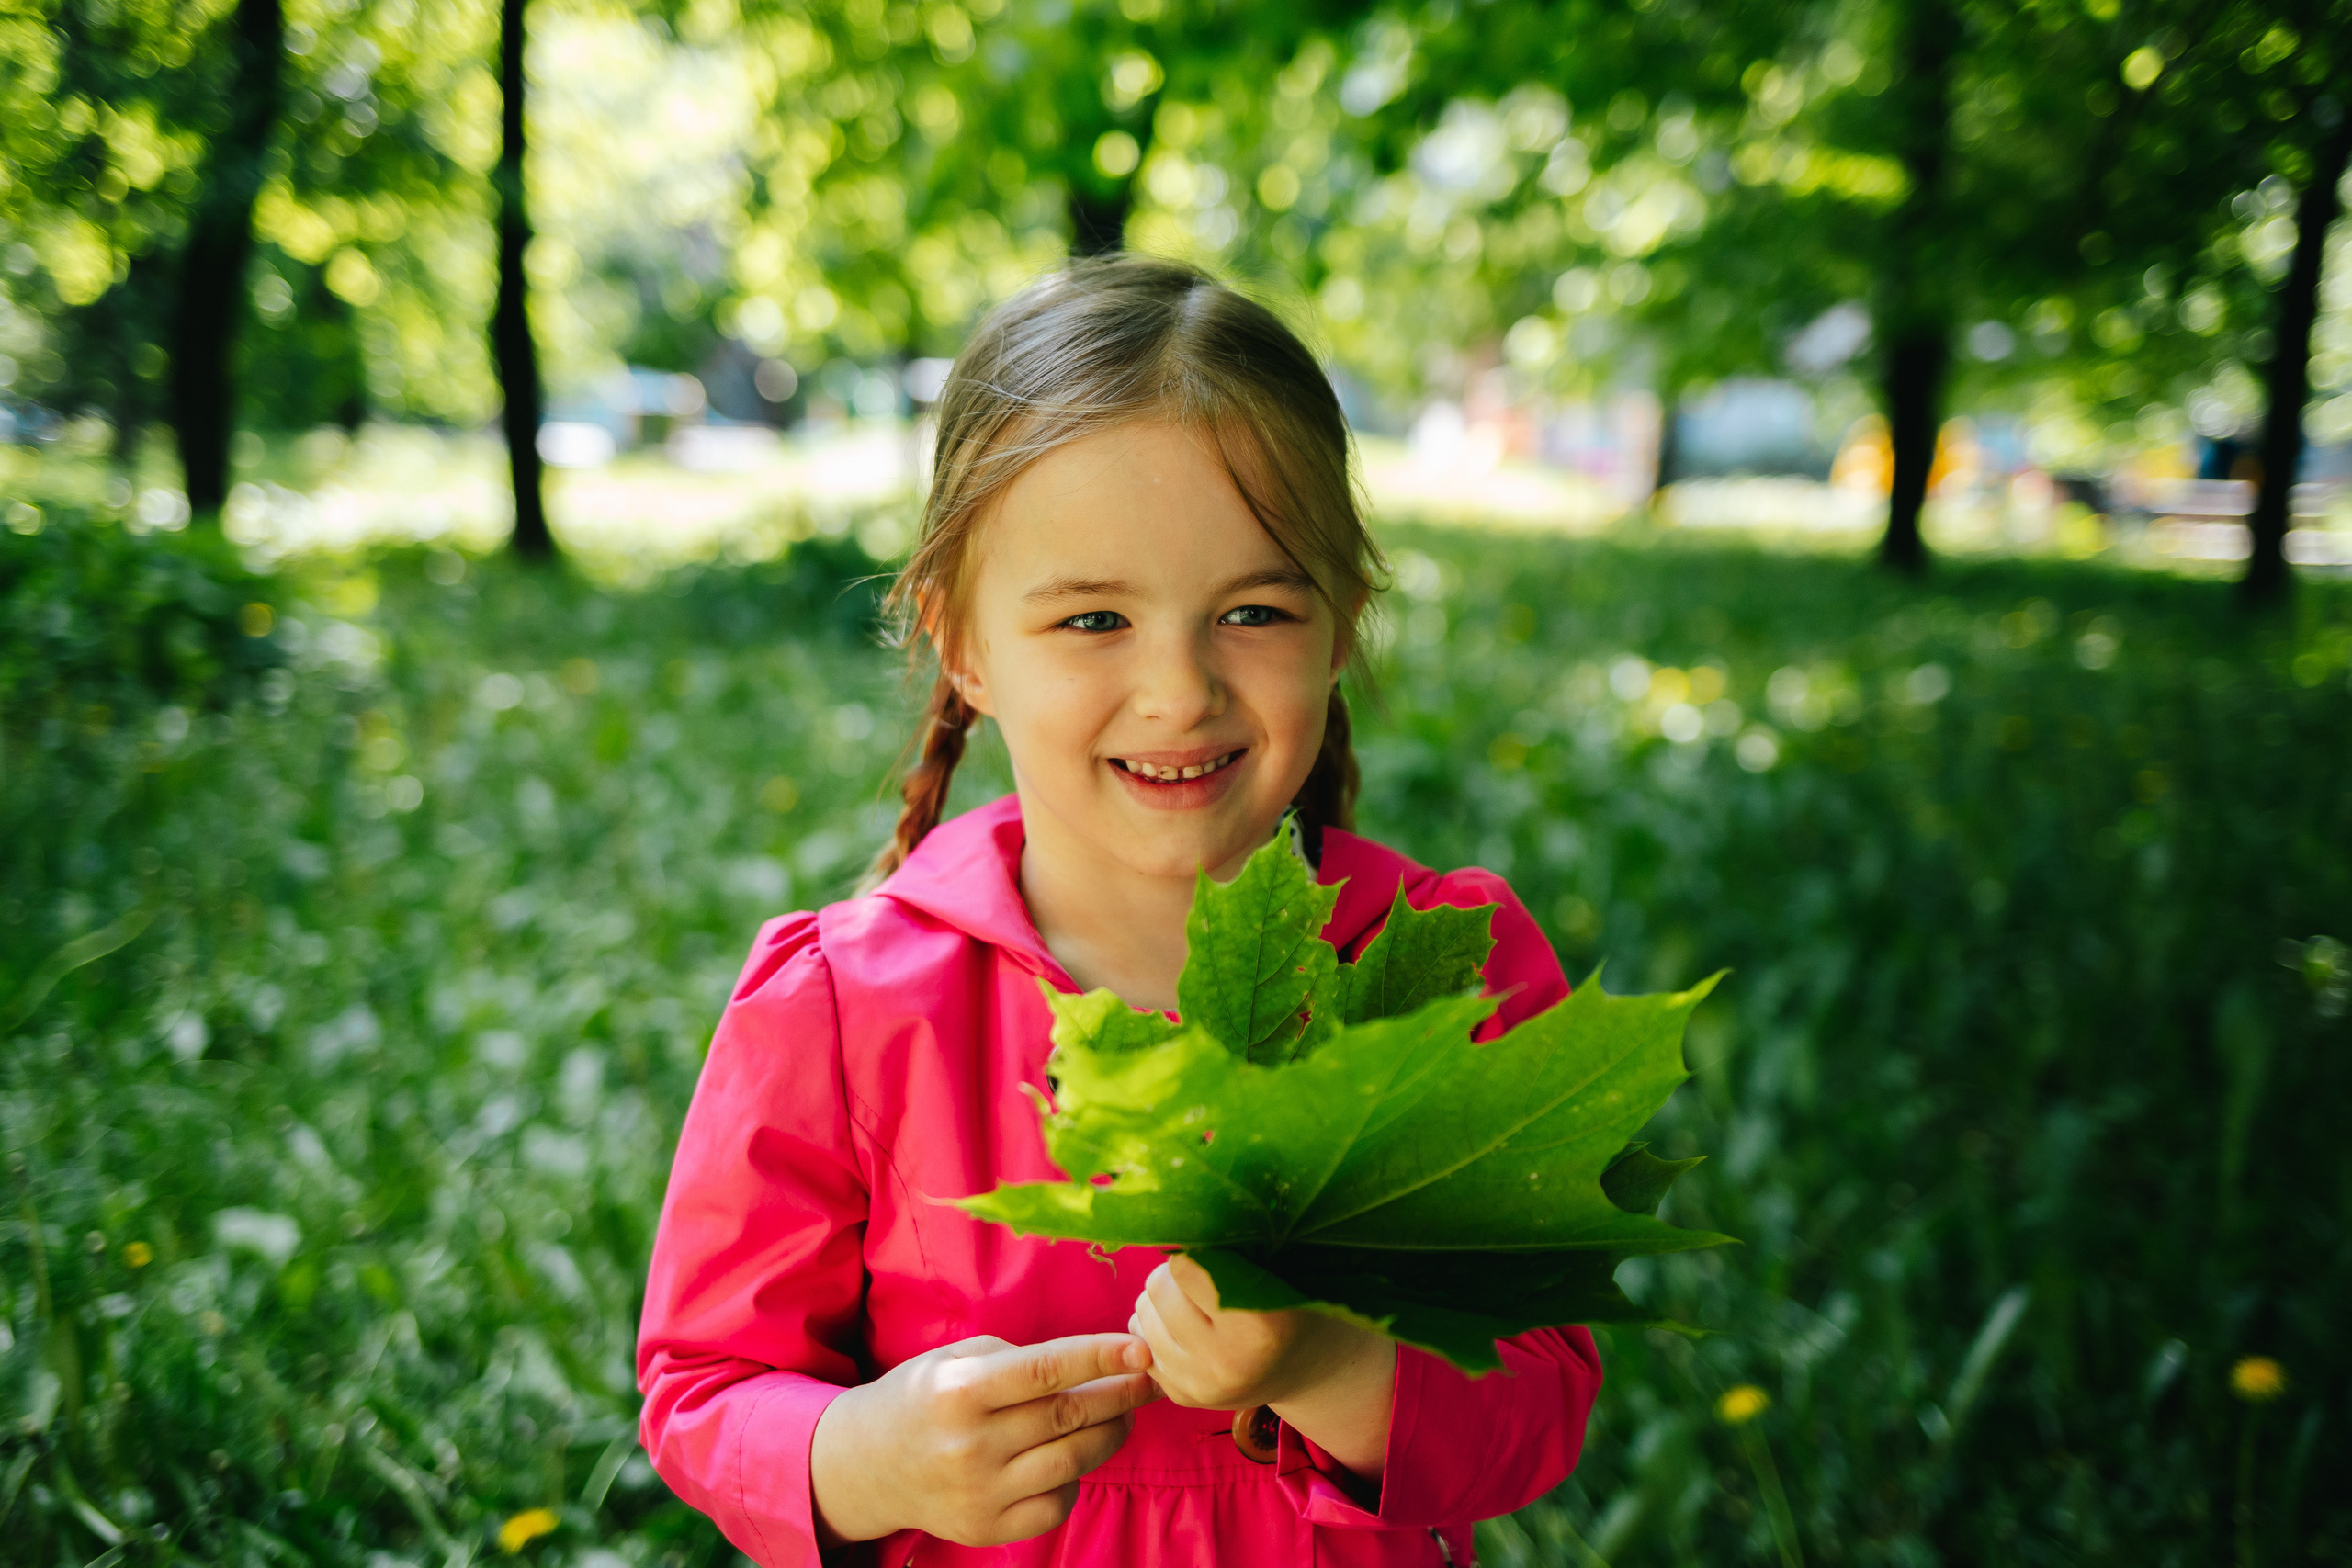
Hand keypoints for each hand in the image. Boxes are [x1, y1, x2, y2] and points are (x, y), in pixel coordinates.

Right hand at [808, 1331, 1158, 1547]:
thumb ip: (1019, 1359)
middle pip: (1069, 1418)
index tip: (1142, 1350)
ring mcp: (979, 1493)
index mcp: (960, 1390)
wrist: (866, 1465)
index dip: (1102, 1358)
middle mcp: (970, 1445)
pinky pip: (1057, 1504)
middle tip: (1148, 1380)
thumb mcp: (955, 1358)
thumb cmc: (922, 1398)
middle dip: (1120, 1396)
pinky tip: (1075, 1456)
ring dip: (1111, 1434)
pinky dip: (1076, 1478)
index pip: (1047, 1370)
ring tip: (1123, 1413)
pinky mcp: (987, 1528)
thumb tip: (1093, 1368)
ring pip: (1073, 1461)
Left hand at [1129, 1256, 1395, 1478]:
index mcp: (1259, 1327)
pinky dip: (1155, 1327)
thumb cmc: (1291, 1304)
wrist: (1302, 1366)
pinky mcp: (1180, 1396)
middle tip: (1202, 1277)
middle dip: (1174, 1275)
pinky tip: (1186, 1328)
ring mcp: (1199, 1386)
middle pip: (1158, 1289)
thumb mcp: (1277, 1274)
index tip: (1211, 1254)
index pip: (1186, 1267)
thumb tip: (1176, 1227)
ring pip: (1142, 1315)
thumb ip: (1232, 1254)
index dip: (1195, 1253)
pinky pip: (1139, 1343)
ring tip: (1195, 1301)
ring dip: (1161, 1300)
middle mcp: (1226, 1363)